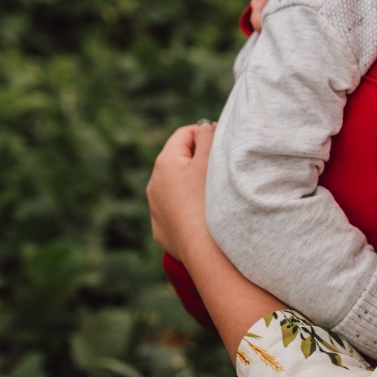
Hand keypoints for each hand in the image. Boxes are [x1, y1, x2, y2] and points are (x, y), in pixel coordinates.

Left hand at [147, 122, 215, 261]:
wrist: (204, 251)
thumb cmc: (209, 201)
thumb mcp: (211, 161)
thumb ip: (208, 136)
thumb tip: (204, 125)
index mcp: (164, 163)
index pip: (185, 134)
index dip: (206, 134)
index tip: (223, 145)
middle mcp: (153, 184)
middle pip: (179, 160)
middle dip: (199, 160)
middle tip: (223, 169)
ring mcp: (156, 209)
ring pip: (176, 187)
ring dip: (194, 185)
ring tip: (216, 195)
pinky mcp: (162, 230)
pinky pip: (177, 211)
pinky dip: (190, 207)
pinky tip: (206, 216)